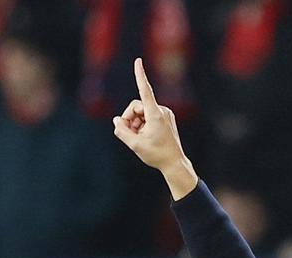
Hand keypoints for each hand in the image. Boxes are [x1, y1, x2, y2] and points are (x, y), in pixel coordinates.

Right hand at [112, 58, 196, 195]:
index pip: (145, 91)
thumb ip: (122, 131)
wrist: (174, 163)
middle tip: (127, 133)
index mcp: (155, 114)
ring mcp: (165, 114)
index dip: (140, 75)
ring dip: (135, 123)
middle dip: (129, 118)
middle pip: (136, 106)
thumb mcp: (134, 144)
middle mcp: (162, 111)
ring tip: (138, 138)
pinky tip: (144, 136)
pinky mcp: (165, 118)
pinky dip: (142, 124)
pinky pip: (148, 116)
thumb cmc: (156, 154)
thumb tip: (117, 120)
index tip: (138, 61)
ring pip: (142, 112)